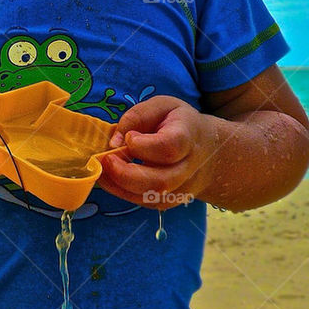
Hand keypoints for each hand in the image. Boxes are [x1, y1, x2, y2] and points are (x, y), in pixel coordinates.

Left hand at [97, 96, 217, 209]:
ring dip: (119, 184)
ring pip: (150, 196)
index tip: (129, 137)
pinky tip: (110, 177)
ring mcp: (181, 188)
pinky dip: (121, 192)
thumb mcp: (161, 106)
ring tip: (102, 168)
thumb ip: (137, 117)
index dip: (144, 146)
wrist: (206, 149)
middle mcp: (188, 168)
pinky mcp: (169, 200)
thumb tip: (114, 141)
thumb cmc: (178, 123)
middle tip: (105, 159)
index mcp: (188, 137)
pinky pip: (143, 202)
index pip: (169, 148)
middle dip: (125, 173)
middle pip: (160, 181)